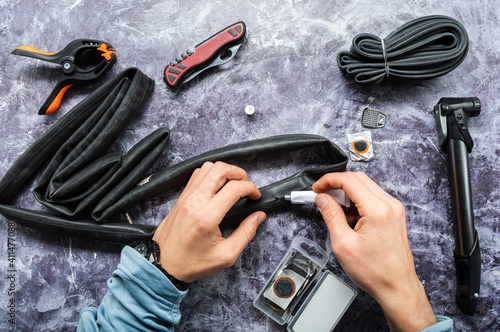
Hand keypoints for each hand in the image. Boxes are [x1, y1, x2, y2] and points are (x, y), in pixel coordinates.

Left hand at [153, 161, 265, 283]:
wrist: (163, 265)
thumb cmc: (191, 263)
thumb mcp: (226, 255)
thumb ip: (246, 233)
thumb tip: (258, 217)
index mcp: (207, 217)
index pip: (234, 188)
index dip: (251, 188)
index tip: (255, 196)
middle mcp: (195, 202)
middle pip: (220, 169)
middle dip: (238, 173)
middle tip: (246, 184)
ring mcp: (186, 197)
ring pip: (207, 167)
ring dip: (224, 171)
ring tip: (232, 183)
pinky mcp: (181, 197)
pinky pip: (196, 175)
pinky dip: (210, 174)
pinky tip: (217, 186)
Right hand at [313, 172, 436, 331]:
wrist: (397, 287)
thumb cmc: (375, 271)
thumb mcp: (343, 244)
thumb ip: (331, 216)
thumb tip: (323, 199)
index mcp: (377, 210)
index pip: (349, 180)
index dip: (329, 180)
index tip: (317, 188)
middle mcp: (389, 205)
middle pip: (358, 179)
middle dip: (337, 184)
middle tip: (322, 195)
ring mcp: (394, 209)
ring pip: (366, 187)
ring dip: (347, 193)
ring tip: (334, 210)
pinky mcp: (394, 215)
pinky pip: (373, 198)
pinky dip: (357, 202)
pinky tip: (348, 217)